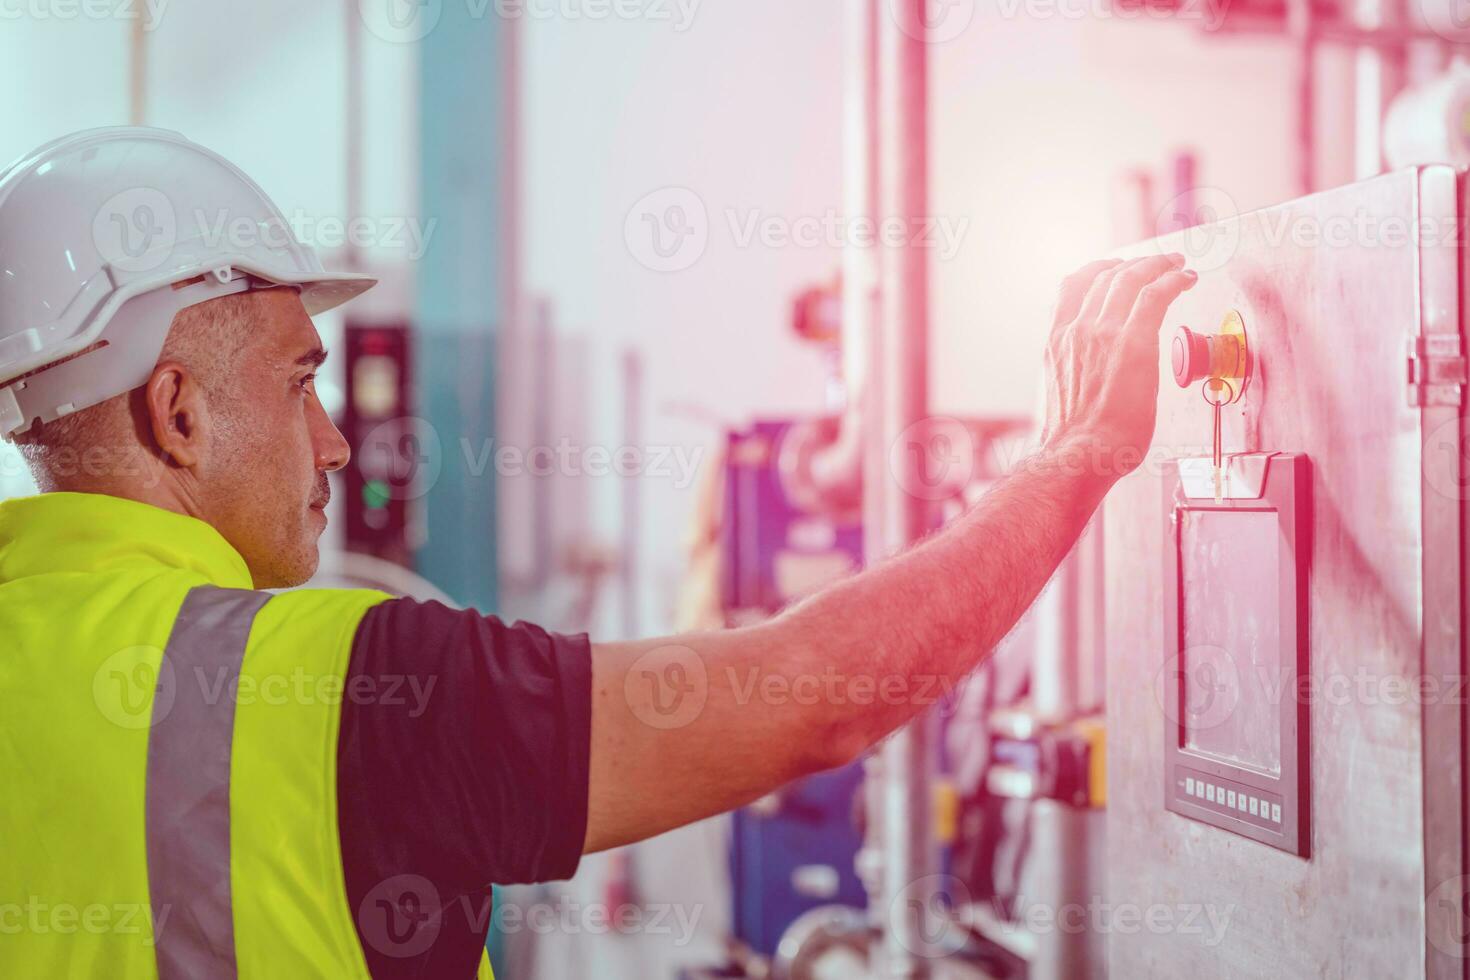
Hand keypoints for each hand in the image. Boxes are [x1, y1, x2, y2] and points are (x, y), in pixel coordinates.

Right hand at [1039, 254, 1196, 481]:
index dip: (1098, 269)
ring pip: (1131, 278)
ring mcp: (1103, 333)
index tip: (1115, 267)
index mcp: (1057, 341)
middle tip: (1157, 262)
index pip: (1072, 286)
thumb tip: (1095, 378)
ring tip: (1176, 265)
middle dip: (1135, 263)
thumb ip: (1077, 372)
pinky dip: (1173, 280)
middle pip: (1105, 276)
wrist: (1078, 455)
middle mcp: (1076, 330)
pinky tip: (1185, 279)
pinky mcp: (1133, 342)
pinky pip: (1155, 295)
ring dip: (1158, 265)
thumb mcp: (1063, 393)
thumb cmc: (1076, 441)